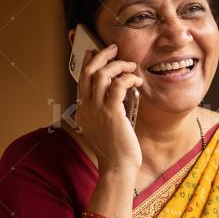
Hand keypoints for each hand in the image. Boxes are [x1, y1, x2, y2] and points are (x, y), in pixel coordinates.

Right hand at [74, 43, 142, 176]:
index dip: (88, 62)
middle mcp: (86, 109)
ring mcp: (97, 111)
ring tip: (131, 66)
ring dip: (118, 65)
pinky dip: (128, 78)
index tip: (95, 51)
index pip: (82, 80)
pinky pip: (117, 85)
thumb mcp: (105, 129)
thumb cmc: (116, 151)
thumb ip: (105, 112)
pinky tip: (136, 81)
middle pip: (88, 72)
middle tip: (113, 48)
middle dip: (101, 55)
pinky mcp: (112, 114)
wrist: (117, 169)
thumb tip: (116, 94)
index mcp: (82, 112)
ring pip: (102, 75)